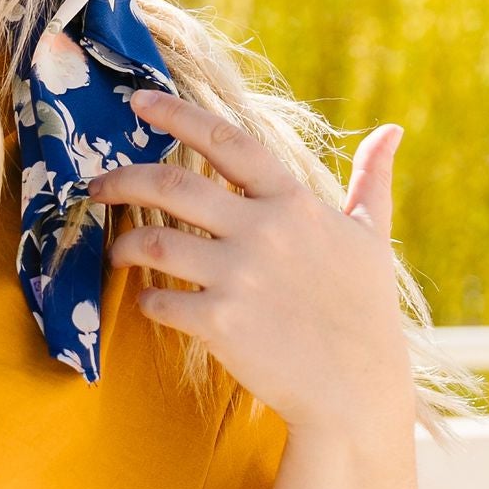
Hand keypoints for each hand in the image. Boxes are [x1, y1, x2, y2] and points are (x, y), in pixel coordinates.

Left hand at [93, 91, 411, 438]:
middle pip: (170, 185)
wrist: (359, 389)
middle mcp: (262, 231)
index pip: (226, 140)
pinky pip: (158, 302)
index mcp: (292, 202)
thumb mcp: (372, 236)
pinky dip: (145, 300)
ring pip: (151, 244)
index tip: (138, 99)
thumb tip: (391, 131)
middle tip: (97, 185)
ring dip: (123, 244)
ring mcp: (238, 278)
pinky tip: (150, 301)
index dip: (177, 114)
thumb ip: (371, 180)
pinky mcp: (220, 324)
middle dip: (122, 179)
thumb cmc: (367, 311)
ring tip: (118, 251)